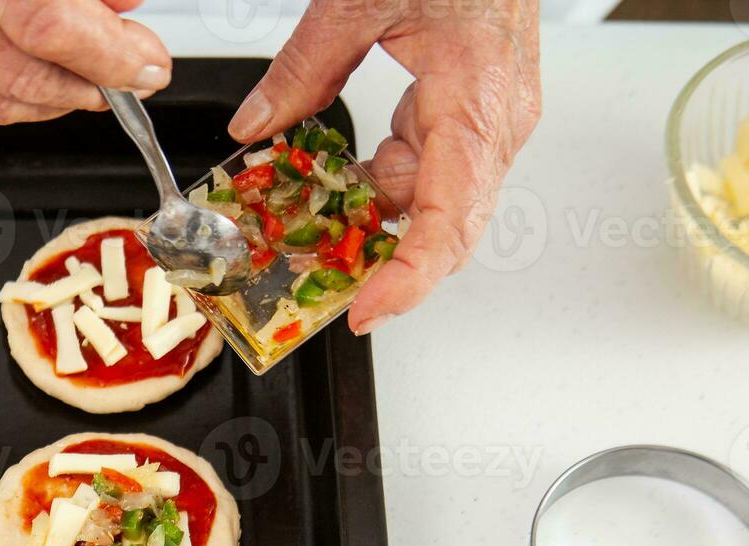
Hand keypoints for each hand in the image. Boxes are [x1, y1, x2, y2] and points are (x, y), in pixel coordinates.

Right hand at [0, 0, 172, 124]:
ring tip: (92, 76)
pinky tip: (36, 69)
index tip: (145, 62)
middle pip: (20, 74)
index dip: (105, 54)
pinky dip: (7, 90)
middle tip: (130, 74)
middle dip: (90, 85)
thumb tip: (124, 5)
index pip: (43, 24)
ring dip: (54, 98)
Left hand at [228, 0, 540, 332]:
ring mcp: (489, 118)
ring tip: (307, 225)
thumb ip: (303, 68)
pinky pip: (427, 169)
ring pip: (430, 202)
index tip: (366, 311)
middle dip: (383, 265)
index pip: (451, 219)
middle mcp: (493, 122)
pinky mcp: (474, 110)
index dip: (411, 279)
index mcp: (475, 100)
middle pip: (445, 227)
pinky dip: (380, 184)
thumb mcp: (360, 0)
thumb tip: (255, 126)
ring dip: (372, 219)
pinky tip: (338, 183)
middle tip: (319, 288)